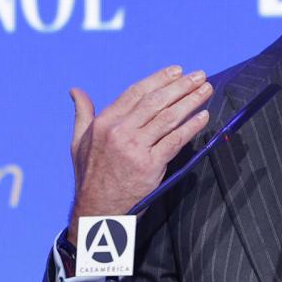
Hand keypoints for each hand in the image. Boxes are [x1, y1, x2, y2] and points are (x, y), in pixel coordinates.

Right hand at [66, 65, 212, 245]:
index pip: (136, 93)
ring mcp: (135, 148)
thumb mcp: (78, 142)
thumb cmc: (90, 175)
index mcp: (104, 123)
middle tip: (200, 75)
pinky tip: (204, 117)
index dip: (159, 79)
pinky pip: (175, 140)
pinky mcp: (150, 165)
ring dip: (191, 101)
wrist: (97, 211)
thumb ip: (82, 114)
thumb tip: (75, 91)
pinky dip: (191, 127)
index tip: (177, 71)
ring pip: (168, 118)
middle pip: (156, 102)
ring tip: (206, 90)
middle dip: (181, 86)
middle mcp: (119, 132)